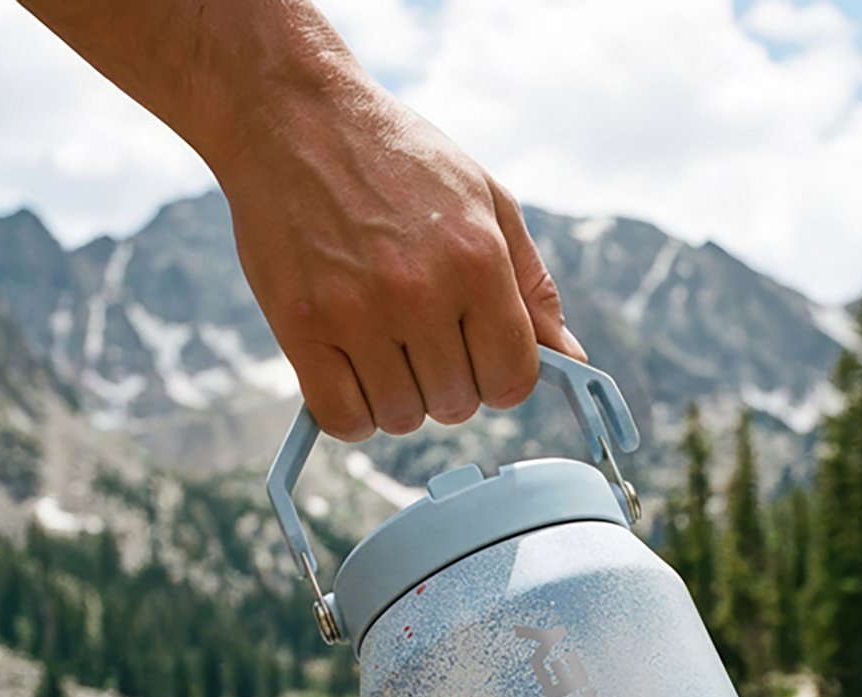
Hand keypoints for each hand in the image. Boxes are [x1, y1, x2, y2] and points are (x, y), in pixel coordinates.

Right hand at [216, 75, 585, 441]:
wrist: (291, 113)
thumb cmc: (397, 159)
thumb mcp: (485, 200)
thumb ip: (533, 285)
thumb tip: (571, 358)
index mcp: (478, 260)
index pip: (512, 379)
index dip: (498, 379)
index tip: (476, 356)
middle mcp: (421, 290)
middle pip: (456, 405)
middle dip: (444, 383)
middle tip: (417, 336)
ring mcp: (356, 311)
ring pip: (400, 418)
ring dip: (394, 397)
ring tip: (379, 342)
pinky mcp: (300, 326)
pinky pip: (342, 418)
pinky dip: (350, 412)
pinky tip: (348, 370)